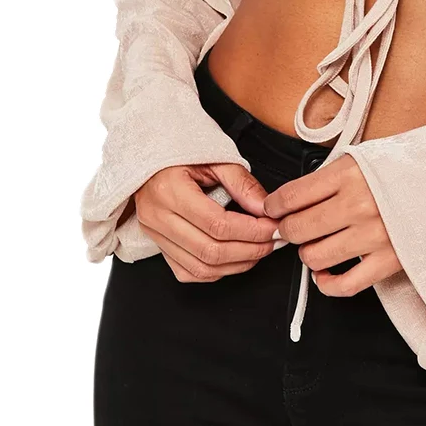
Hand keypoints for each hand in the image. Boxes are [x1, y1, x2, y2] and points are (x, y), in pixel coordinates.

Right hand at [134, 161, 282, 282]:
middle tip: (272, 241)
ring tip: (259, 251)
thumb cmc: (182, 153)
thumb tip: (265, 208)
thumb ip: (242, 184)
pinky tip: (234, 260)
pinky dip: (215, 272)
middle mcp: (157, 217)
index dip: (251, 231)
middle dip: (249, 250)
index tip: (273, 227)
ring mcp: (154, 234)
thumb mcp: (215, 159)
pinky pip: (187, 272)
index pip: (217, 224)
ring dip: (236, 264)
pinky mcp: (157, 246)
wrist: (152, 157)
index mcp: (170, 190)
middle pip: (210, 250)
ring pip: (199, 267)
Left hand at [261, 154, 401, 295]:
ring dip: (307, 253)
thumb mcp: (369, 155)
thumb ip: (334, 173)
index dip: (274, 205)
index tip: (272, 209)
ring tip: (313, 244)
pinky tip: (325, 273)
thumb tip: (296, 195)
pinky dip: (327, 283)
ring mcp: (372, 236)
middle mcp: (358, 204)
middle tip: (289, 227)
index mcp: (351, 173)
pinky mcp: (387, 261)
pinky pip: (344, 285)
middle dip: (287, 229)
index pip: (292, 195)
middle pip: (298, 227)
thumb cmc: (409, 167)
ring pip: (315, 256)